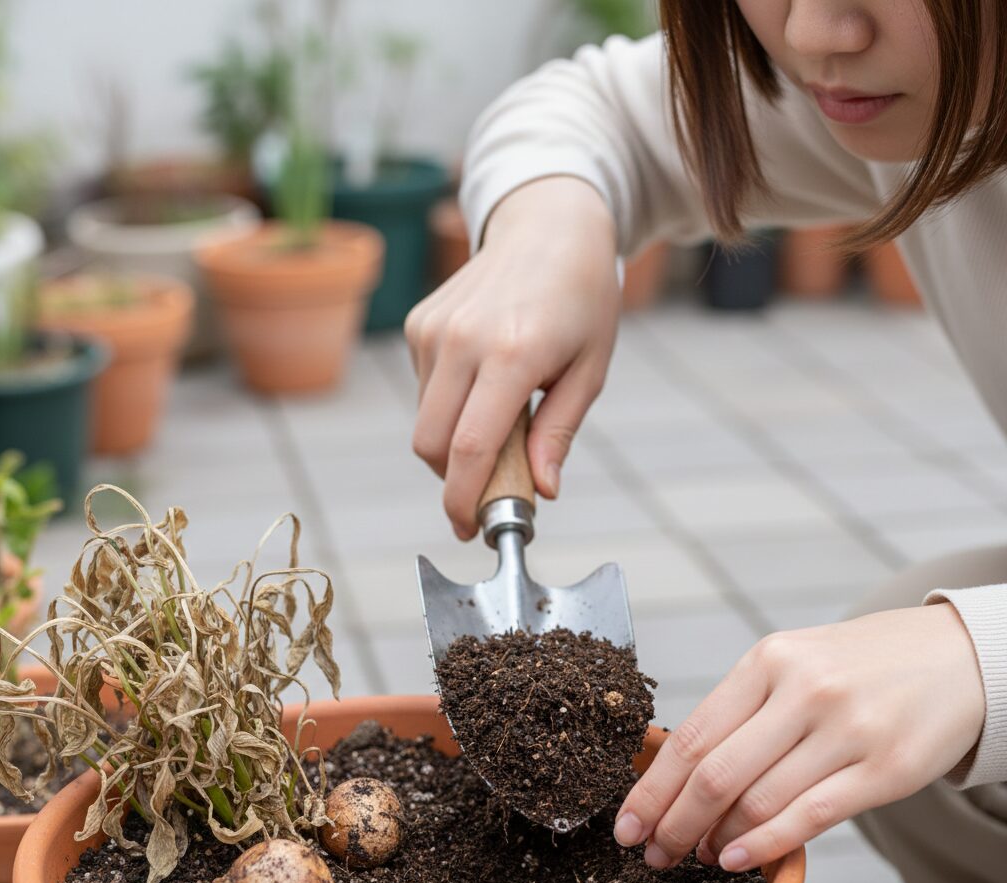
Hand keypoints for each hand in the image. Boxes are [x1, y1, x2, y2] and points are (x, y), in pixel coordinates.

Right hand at [404, 176, 619, 539]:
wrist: (549, 225)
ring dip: (453, 441)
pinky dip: (447, 406)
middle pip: (431, 444)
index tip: (470, 528)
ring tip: (500, 417)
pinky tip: (482, 380)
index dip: (463, 500)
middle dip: (453, 479)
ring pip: (423, 421)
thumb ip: (560, 432)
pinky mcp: (419, 323)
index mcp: (512, 354)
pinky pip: (422, 390)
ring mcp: (433, 329)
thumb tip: (542, 490)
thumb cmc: (582, 299)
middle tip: (490, 486)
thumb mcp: (591, 368)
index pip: (469, 448)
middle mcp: (462, 340)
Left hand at [614, 603, 985, 870]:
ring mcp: (846, 729)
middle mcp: (802, 690)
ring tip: (696, 856)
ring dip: (716, 838)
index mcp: (767, 661)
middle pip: (715, 772)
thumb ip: (742, 709)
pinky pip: (811, 816)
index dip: (652, 787)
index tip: (627, 823)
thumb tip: (679, 773)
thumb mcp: (791, 662)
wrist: (954, 655)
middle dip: (673, 822)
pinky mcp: (885, 768)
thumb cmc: (856, 665)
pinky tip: (736, 860)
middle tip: (653, 852)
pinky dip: (765, 844)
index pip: (692, 734)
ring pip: (759, 799)